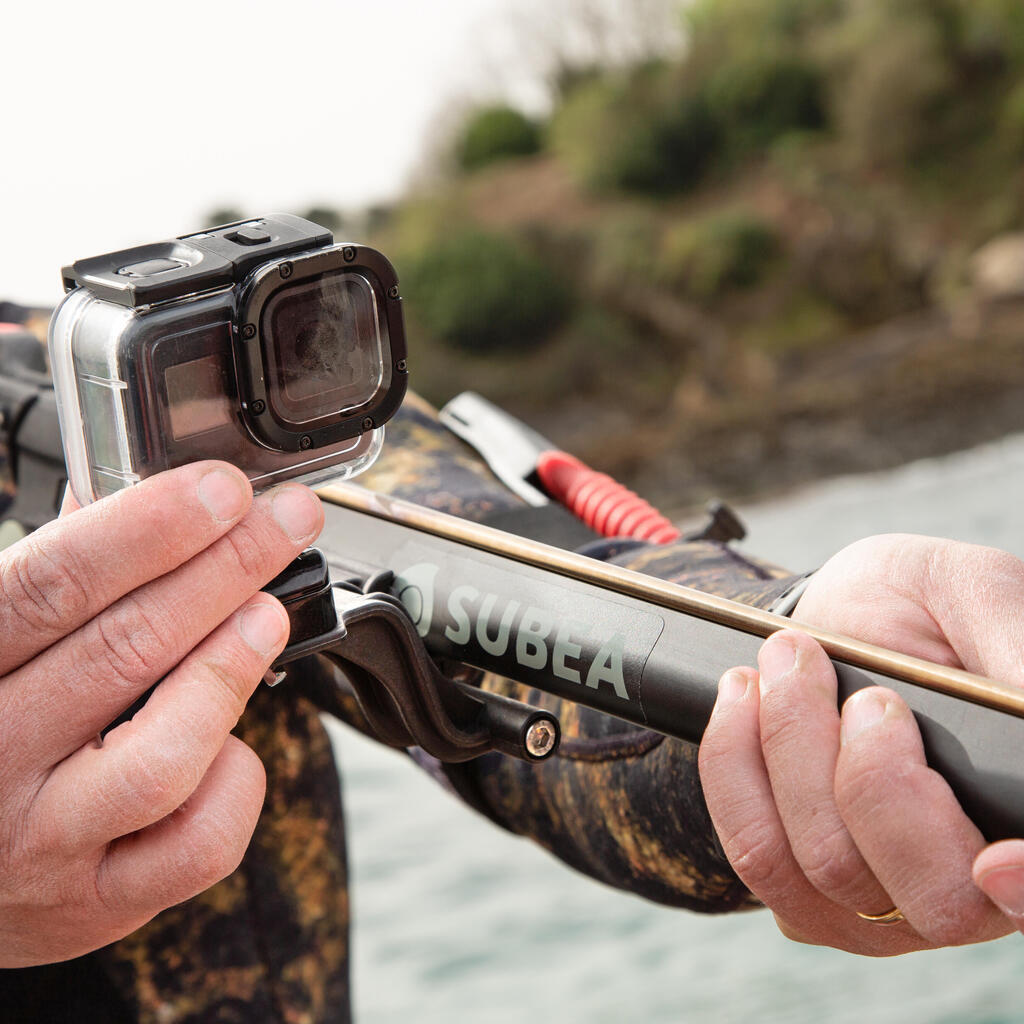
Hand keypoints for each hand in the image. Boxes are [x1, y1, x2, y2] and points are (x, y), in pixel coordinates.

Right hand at [0, 462, 322, 966]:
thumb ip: (58, 580)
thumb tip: (144, 500)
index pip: (53, 586)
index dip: (148, 530)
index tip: (223, 490)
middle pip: (123, 650)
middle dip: (224, 570)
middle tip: (287, 522)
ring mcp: (45, 840)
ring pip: (164, 756)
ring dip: (229, 670)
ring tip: (267, 612)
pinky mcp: (97, 902)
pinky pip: (198, 844)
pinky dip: (234, 782)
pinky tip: (233, 744)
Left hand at [699, 534, 1023, 953]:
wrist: (840, 613)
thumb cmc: (923, 605)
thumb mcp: (971, 592)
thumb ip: (1010, 647)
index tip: (995, 863)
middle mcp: (972, 887)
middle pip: (935, 898)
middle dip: (876, 779)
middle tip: (867, 695)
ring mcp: (884, 902)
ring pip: (829, 867)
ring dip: (792, 748)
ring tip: (790, 660)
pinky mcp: (804, 893)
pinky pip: (758, 856)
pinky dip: (735, 765)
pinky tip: (744, 698)